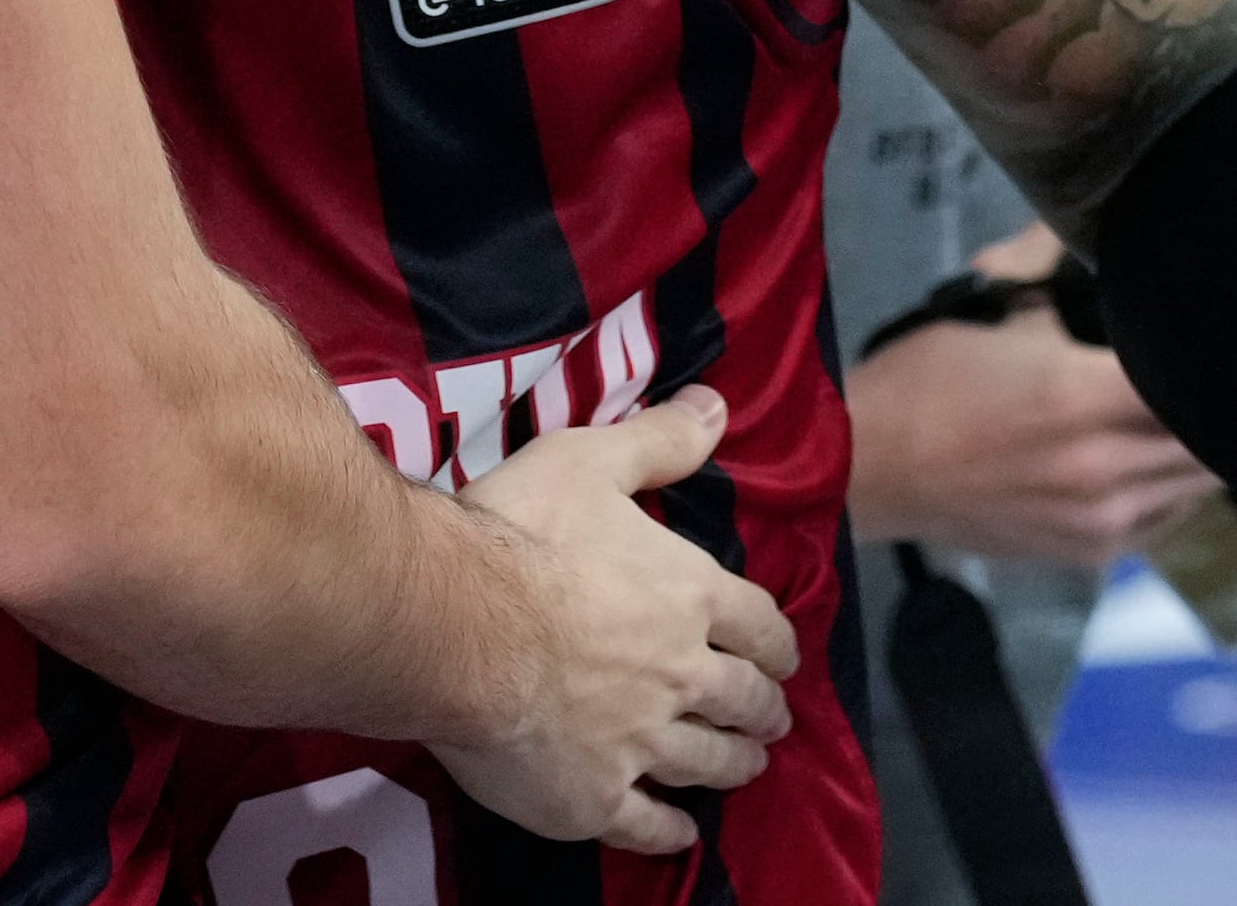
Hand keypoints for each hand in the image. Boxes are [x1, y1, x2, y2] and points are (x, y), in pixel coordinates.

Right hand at [428, 388, 800, 855]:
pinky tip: (680, 829)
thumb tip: (718, 405)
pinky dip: (672, 830)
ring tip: (743, 764)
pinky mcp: (596, 795)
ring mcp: (641, 742)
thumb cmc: (517, 533)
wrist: (453, 623)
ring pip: (710, 763)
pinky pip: (649, 825)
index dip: (776, 642)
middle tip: (770, 716)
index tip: (782, 656)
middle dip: (764, 709)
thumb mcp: (586, 460)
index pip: (759, 625)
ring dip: (735, 765)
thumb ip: (657, 441)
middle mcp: (680, 675)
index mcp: (688, 596)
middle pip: (744, 701)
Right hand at [844, 299, 1216, 564]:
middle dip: (1212, 408)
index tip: (1212, 338)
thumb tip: (1082, 214)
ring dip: (1195, 451)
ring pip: (1200, 487)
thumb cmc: (927, 380)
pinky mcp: (1094, 554)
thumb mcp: (989, 310)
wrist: (868, 468)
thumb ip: (1045, 263)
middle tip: (1195, 376)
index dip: (1212, 360)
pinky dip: (1167, 489)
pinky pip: (1167, 520)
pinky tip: (1137, 459)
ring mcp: (1106, 521)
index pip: (1198, 384)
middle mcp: (1108, 468)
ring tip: (1169, 417)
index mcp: (1083, 397)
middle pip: (1215, 443)